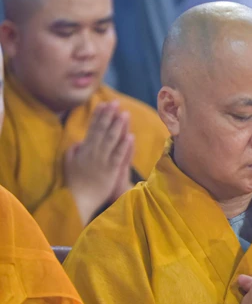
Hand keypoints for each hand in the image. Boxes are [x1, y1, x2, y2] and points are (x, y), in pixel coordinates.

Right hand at [64, 102, 132, 224]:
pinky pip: (118, 157)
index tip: (103, 104)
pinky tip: (130, 136)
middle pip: (102, 131)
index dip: (98, 116)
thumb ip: (73, 151)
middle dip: (109, 116)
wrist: (78, 200)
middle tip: (115, 102)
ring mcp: (102, 162)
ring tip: (125, 114)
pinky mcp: (111, 172)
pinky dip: (124, 146)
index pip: (92, 129)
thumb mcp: (69, 164)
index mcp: (84, 150)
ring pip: (111, 141)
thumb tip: (78, 142)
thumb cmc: (75, 183)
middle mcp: (93, 153)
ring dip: (118, 127)